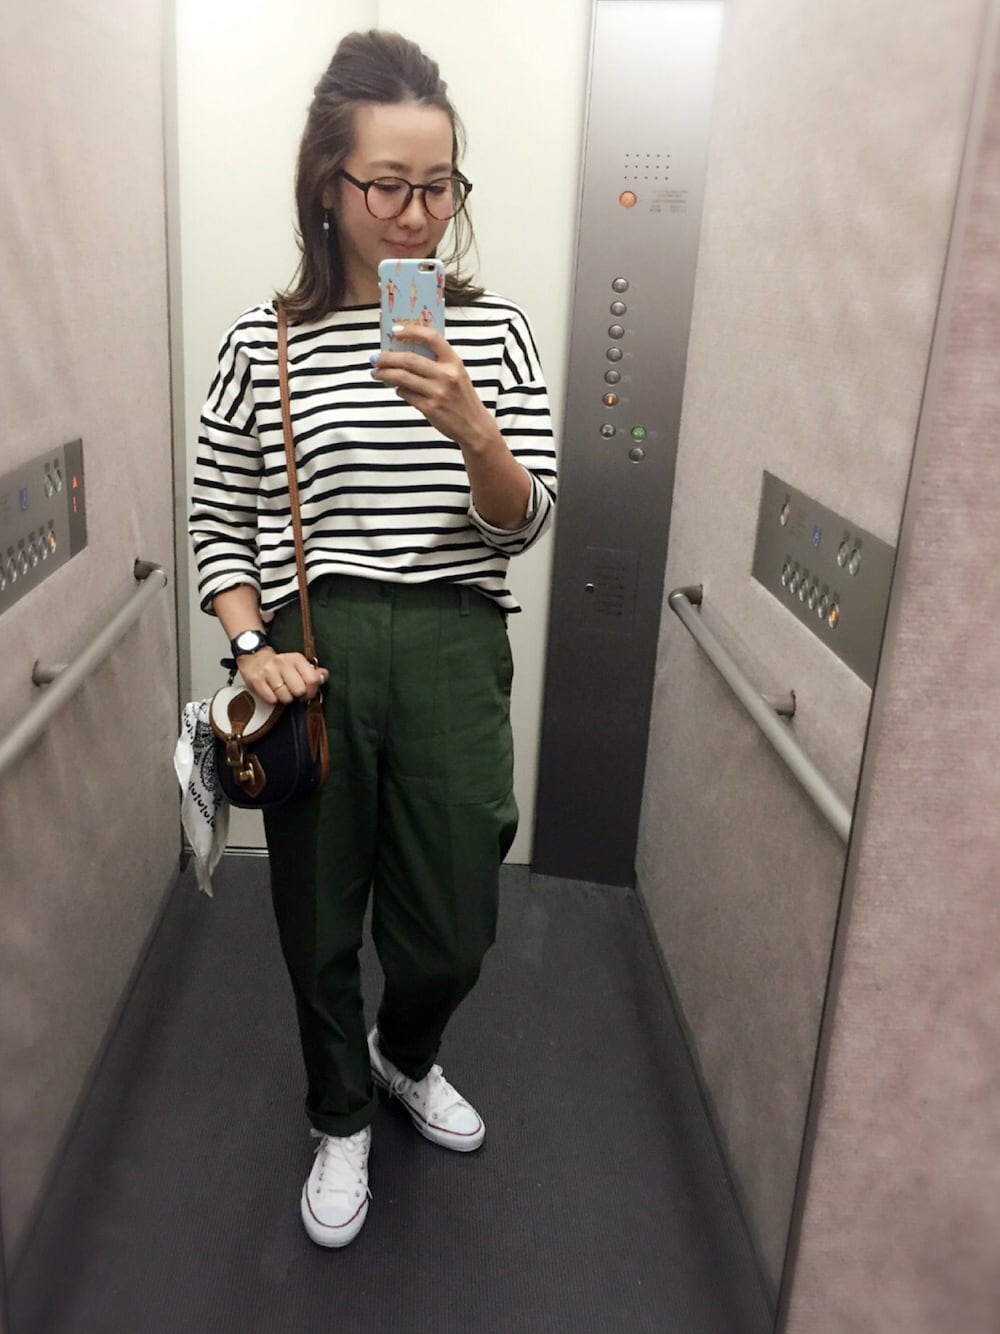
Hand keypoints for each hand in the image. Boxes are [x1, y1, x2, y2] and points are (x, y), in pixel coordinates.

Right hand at [235, 647, 327, 705]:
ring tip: (281, 690)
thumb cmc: (279, 664)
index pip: (312, 679)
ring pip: (286, 698)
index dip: (312, 690)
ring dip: (285, 698)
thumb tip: (323, 676)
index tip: (307, 691)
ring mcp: (269, 672)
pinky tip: (272, 691)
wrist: (254, 658)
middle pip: (299, 691)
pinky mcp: (257, 682)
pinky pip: (272, 700)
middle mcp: (283, 663)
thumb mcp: (297, 664)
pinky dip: (273, 699)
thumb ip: (312, 672)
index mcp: (296, 659)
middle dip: (298, 695)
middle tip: (293, 691)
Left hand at [371, 325, 495, 447]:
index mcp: (454, 362)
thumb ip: (438, 362)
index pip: (432, 337)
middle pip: (409, 359)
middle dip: (387, 357)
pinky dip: (398, 390)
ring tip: (376, 372)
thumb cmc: (462, 398)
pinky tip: (396, 388)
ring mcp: (437, 392)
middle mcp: (446, 375)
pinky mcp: (430, 408)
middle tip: (375, 357)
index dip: (412, 331)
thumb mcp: (457, 374)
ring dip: (385, 374)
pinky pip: (406, 394)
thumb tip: (405, 352)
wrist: (474, 426)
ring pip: (402, 378)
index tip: (395, 330)